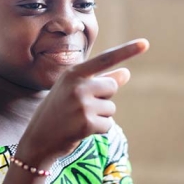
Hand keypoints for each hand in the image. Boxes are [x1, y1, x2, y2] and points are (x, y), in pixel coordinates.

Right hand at [18, 38, 148, 166]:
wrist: (38, 139)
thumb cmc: (58, 112)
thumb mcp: (75, 91)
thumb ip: (100, 81)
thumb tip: (127, 73)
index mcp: (73, 73)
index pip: (105, 59)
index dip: (127, 51)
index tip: (145, 43)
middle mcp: (77, 85)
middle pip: (111, 87)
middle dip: (103, 99)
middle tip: (80, 108)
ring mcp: (81, 104)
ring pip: (111, 109)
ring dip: (100, 117)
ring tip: (77, 120)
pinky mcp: (86, 123)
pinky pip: (108, 125)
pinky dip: (98, 130)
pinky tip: (80, 131)